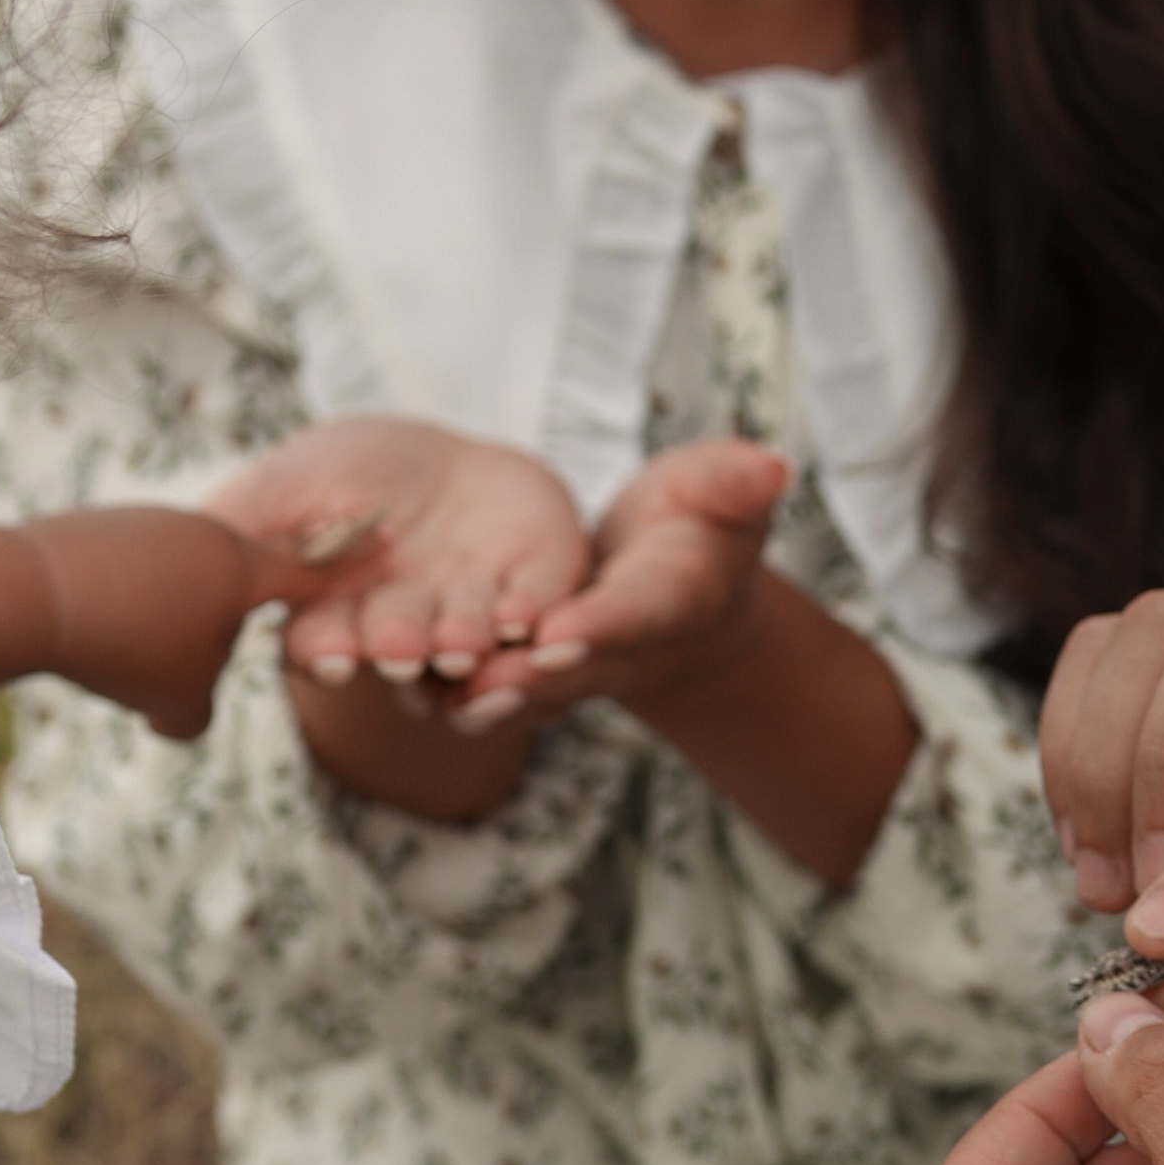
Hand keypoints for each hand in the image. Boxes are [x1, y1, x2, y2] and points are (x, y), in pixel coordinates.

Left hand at [0, 509, 340, 741]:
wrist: (29, 593)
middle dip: (231, 617)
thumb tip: (184, 715)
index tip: (379, 538)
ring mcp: (155, 519)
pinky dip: (126, 596)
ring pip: (184, 569)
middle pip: (243, 574)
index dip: (348, 564)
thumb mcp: (180, 708)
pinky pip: (135, 562)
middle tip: (204, 654)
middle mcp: (209, 532)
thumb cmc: (124, 651)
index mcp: (245, 571)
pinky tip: (94, 622)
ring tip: (130, 646)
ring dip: (170, 611)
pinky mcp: (107, 520)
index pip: (315, 569)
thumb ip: (202, 715)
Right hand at [200, 417, 593, 719]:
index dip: (331, 652)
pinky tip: (527, 618)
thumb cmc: (355, 471)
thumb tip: (178, 562)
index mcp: (343, 618)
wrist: (451, 452)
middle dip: (401, 645)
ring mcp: (477, 617)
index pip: (328, 645)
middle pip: (402, 648)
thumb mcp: (288, 483)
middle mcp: (410, 630)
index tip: (333, 657)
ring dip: (466, 644)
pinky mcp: (541, 592)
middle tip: (401, 646)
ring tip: (463, 640)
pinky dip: (536, 620)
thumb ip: (244, 524)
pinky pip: (544, 614)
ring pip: (472, 645)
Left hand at [451, 436, 792, 727]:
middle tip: (478, 685)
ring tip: (421, 697)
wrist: (676, 590)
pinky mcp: (527, 671)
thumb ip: (735, 482)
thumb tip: (773, 465)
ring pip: (520, 692)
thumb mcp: (721, 493)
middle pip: (569, 671)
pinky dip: (441, 692)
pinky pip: (482, 687)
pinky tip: (390, 681)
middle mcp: (616, 649)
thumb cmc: (701, 528)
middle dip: (525, 680)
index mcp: (668, 602)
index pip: (634, 616)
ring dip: (472, 699)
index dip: (599, 627)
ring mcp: (570, 670)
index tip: (560, 633)